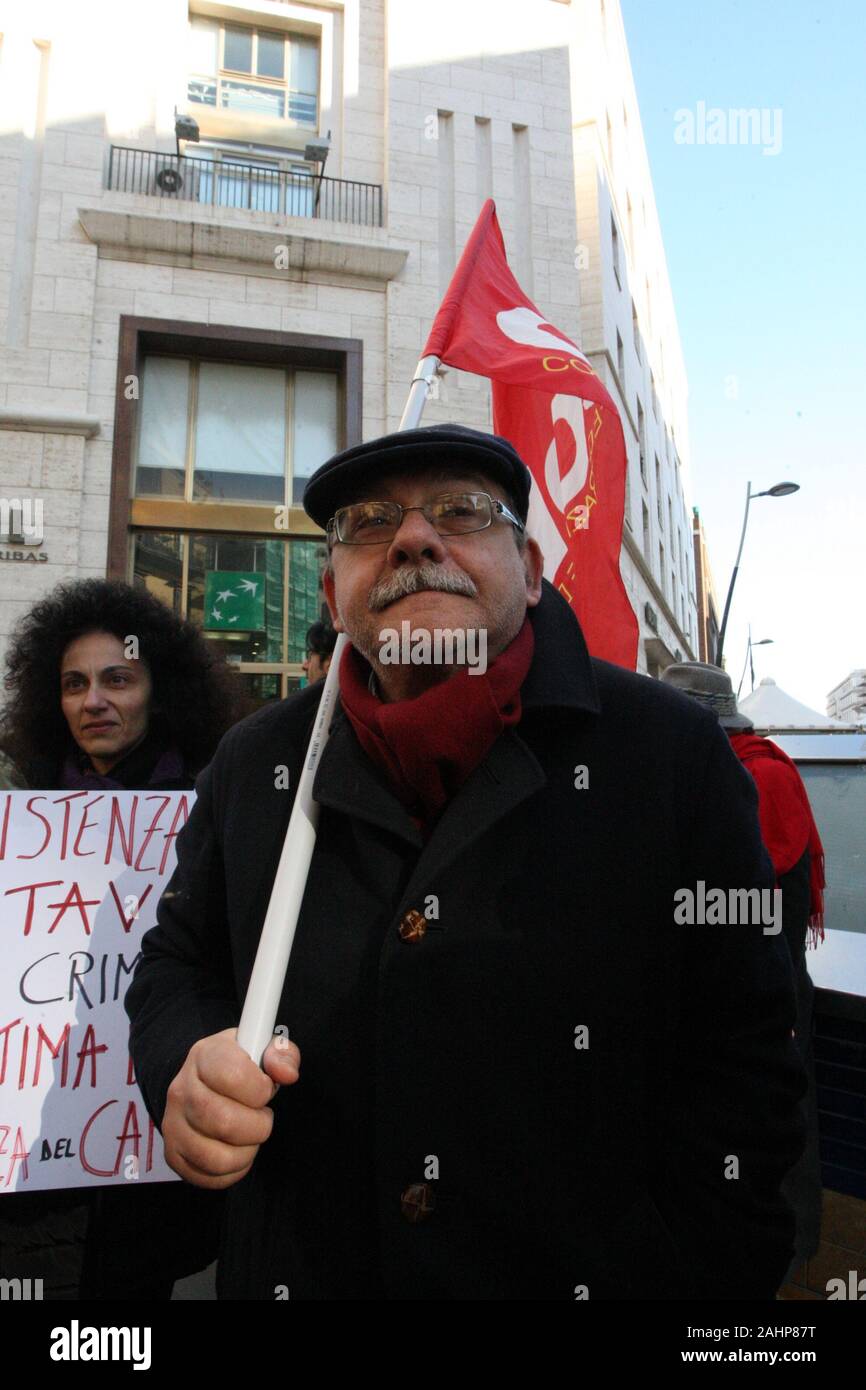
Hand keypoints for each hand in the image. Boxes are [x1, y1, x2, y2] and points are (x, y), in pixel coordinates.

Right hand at [162, 1027, 300, 1188]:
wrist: (201, 1081)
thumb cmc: (237, 1065)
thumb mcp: (262, 1046)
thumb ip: (282, 1054)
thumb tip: (286, 1074)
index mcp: (204, 1056)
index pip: (233, 1076)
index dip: (260, 1089)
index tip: (265, 1089)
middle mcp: (181, 1090)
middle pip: (224, 1122)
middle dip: (258, 1125)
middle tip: (262, 1116)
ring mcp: (173, 1124)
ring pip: (217, 1157)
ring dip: (248, 1150)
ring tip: (251, 1134)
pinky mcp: (174, 1154)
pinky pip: (210, 1176)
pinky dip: (235, 1170)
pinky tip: (238, 1149)